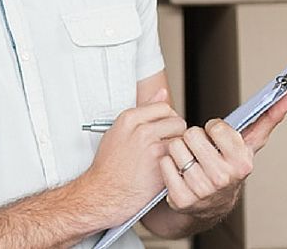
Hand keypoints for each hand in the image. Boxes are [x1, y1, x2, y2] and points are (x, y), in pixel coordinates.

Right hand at [82, 88, 186, 221]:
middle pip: (177, 121)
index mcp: (129, 118)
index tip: (163, 129)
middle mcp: (141, 130)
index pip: (163, 107)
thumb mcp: (119, 131)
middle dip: (175, 133)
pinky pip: (181, 157)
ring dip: (179, 149)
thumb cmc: (109, 167)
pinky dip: (178, 163)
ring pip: (182, 139)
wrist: (105, 194)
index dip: (166, 119)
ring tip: (167, 158)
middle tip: (167, 146)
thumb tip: (162, 92)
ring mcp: (152, 147)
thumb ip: (143, 110)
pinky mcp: (161, 164)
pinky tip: (168, 169)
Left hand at [160, 91, 286, 217]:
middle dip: (194, 139)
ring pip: (176, 148)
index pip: (215, 126)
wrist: (210, 205)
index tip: (216, 139)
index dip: (212, 129)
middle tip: (201, 152)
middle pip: (192, 135)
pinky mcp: (181, 199)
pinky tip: (178, 173)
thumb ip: (268, 118)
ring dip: (179, 151)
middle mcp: (223, 178)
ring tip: (189, 162)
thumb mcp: (248, 144)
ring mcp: (202, 190)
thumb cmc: (228, 167)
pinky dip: (167, 165)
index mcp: (242, 162)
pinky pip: (164, 164)